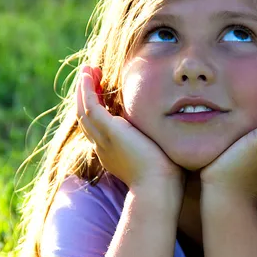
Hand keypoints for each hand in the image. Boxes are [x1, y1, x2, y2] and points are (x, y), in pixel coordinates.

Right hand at [76, 66, 185, 192]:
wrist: (159, 187)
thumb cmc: (166, 177)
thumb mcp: (157, 154)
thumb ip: (157, 142)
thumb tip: (172, 133)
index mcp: (113, 152)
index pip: (99, 127)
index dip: (97, 108)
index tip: (103, 91)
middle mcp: (103, 146)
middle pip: (86, 117)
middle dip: (86, 95)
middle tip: (90, 76)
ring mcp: (103, 138)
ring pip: (83, 110)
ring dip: (84, 88)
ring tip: (88, 70)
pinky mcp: (108, 130)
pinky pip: (89, 105)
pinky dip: (86, 89)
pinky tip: (89, 74)